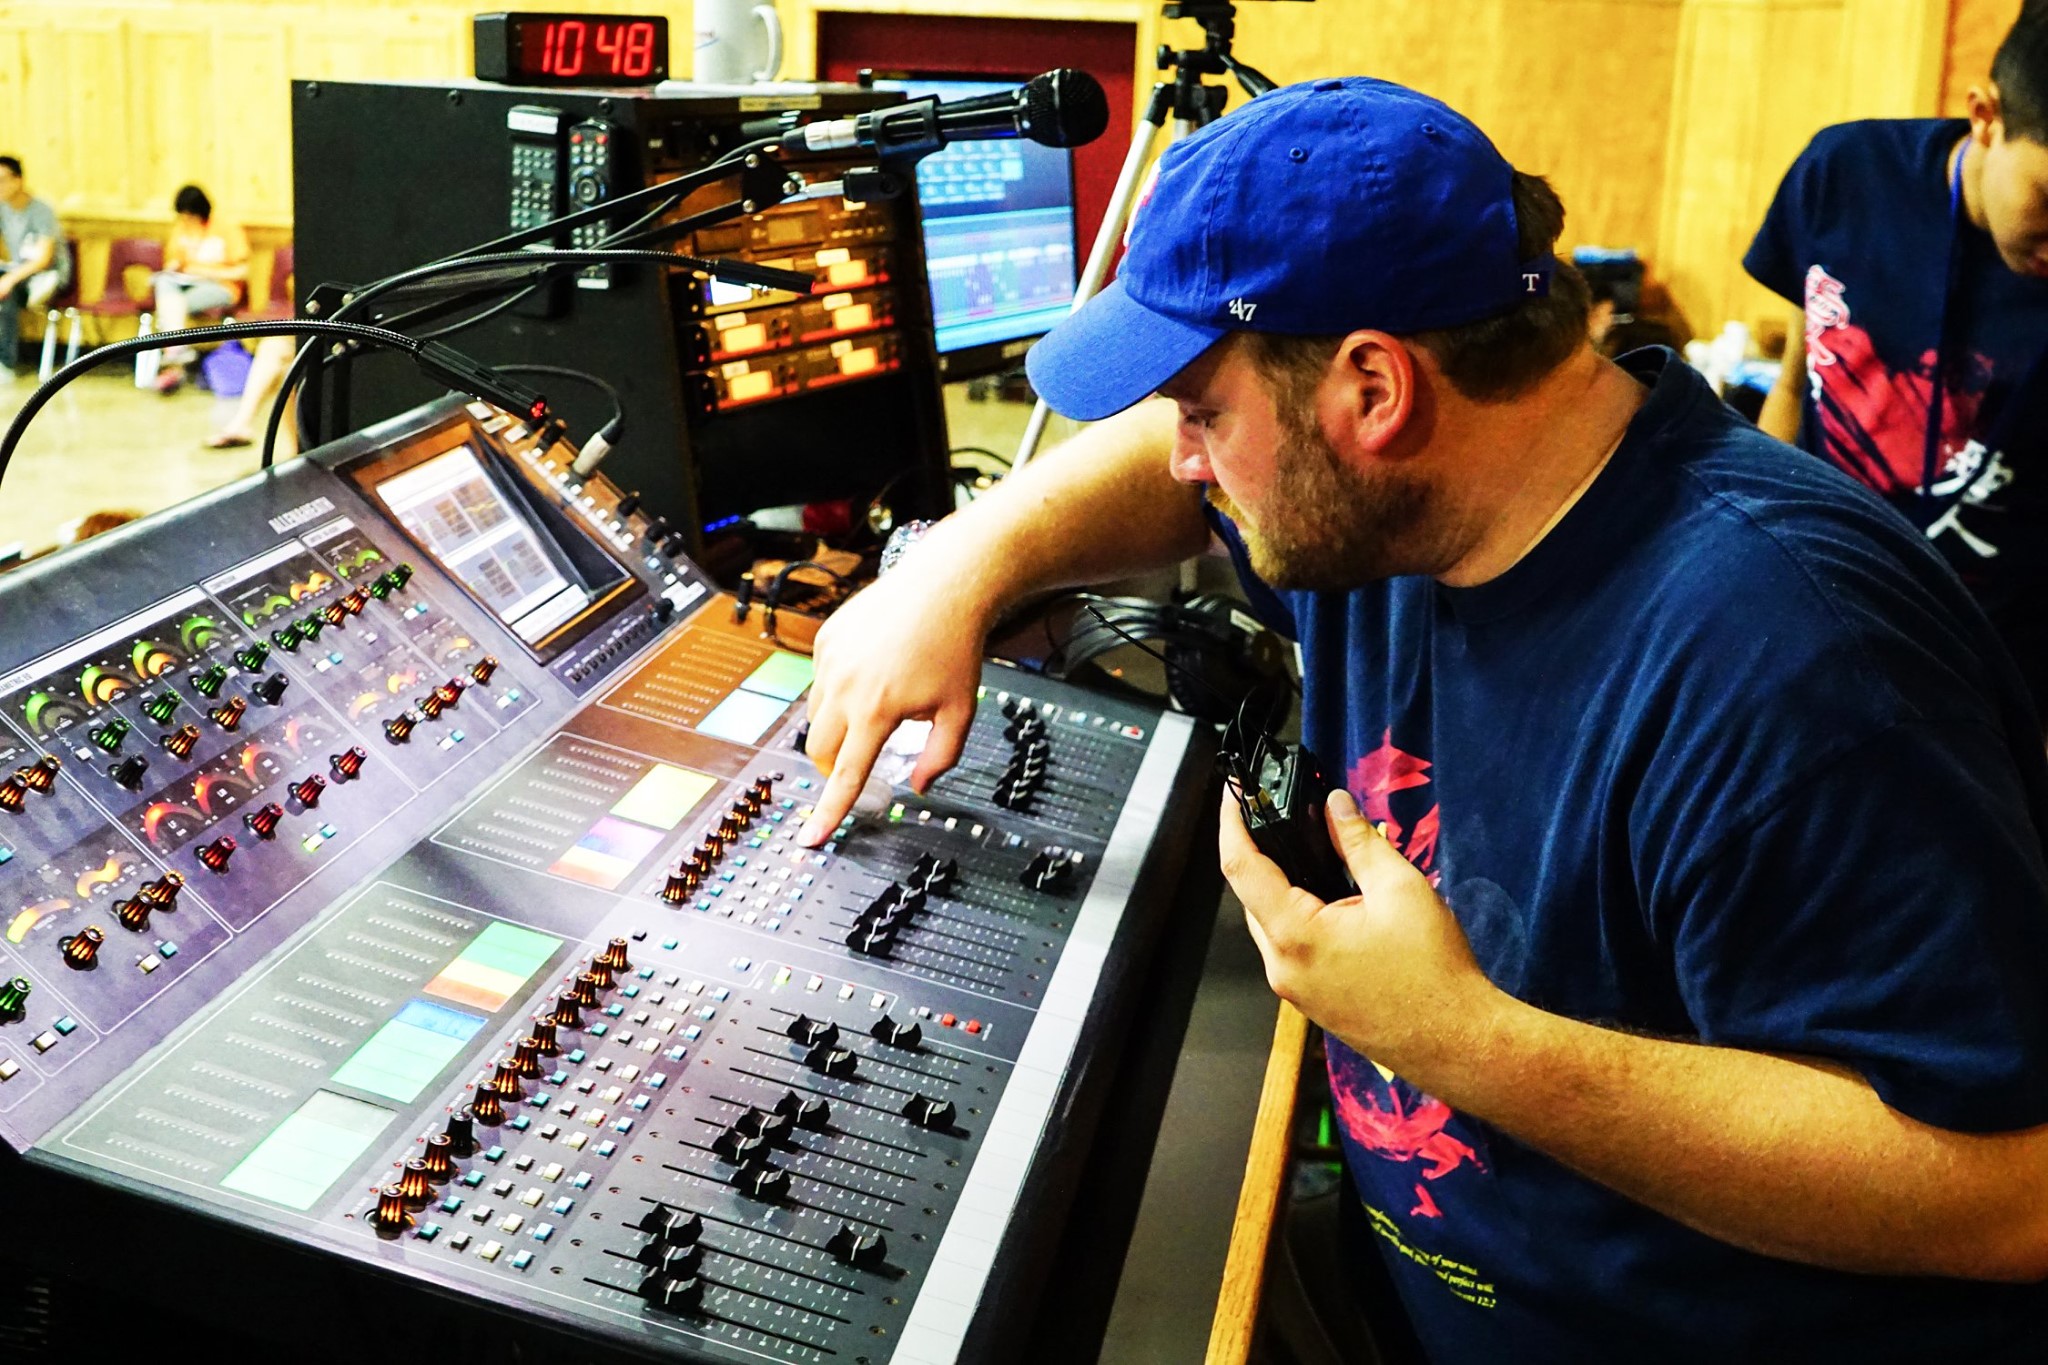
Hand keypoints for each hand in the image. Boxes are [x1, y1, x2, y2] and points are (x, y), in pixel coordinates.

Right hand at [796, 550, 993, 845]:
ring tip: (878, 705)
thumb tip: (919, 786)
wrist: (944, 585)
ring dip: (837, 728)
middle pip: (819, 751)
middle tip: (863, 761)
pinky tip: (873, 672)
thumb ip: (941, 757)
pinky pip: (820, 680)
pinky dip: (838, 691)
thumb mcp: (960, 711)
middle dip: (835, 767)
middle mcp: (844, 686)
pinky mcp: (826, 639)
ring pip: (816, 716)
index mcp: (877, 710)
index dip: (829, 812)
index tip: (811, 838)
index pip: (847, 775)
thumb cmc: (955, 647)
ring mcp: (829, 660)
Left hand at [1220, 787, 1507, 1082]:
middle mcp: (1283, 967)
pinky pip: (1289, 948)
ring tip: (1310, 849)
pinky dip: (1297, 915)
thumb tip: (1335, 805)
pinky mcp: (1312, 1001)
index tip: (1234, 793)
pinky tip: (1328, 897)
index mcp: (1295, 936)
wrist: (1459, 1044)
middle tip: (1283, 814)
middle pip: (1251, 895)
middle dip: (1261, 852)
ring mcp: (1294, 990)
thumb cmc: (1434, 971)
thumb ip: (1360, 842)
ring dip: (1281, 886)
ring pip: (1270, 923)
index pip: (1240, 867)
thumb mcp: (1401, 890)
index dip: (1231, 823)